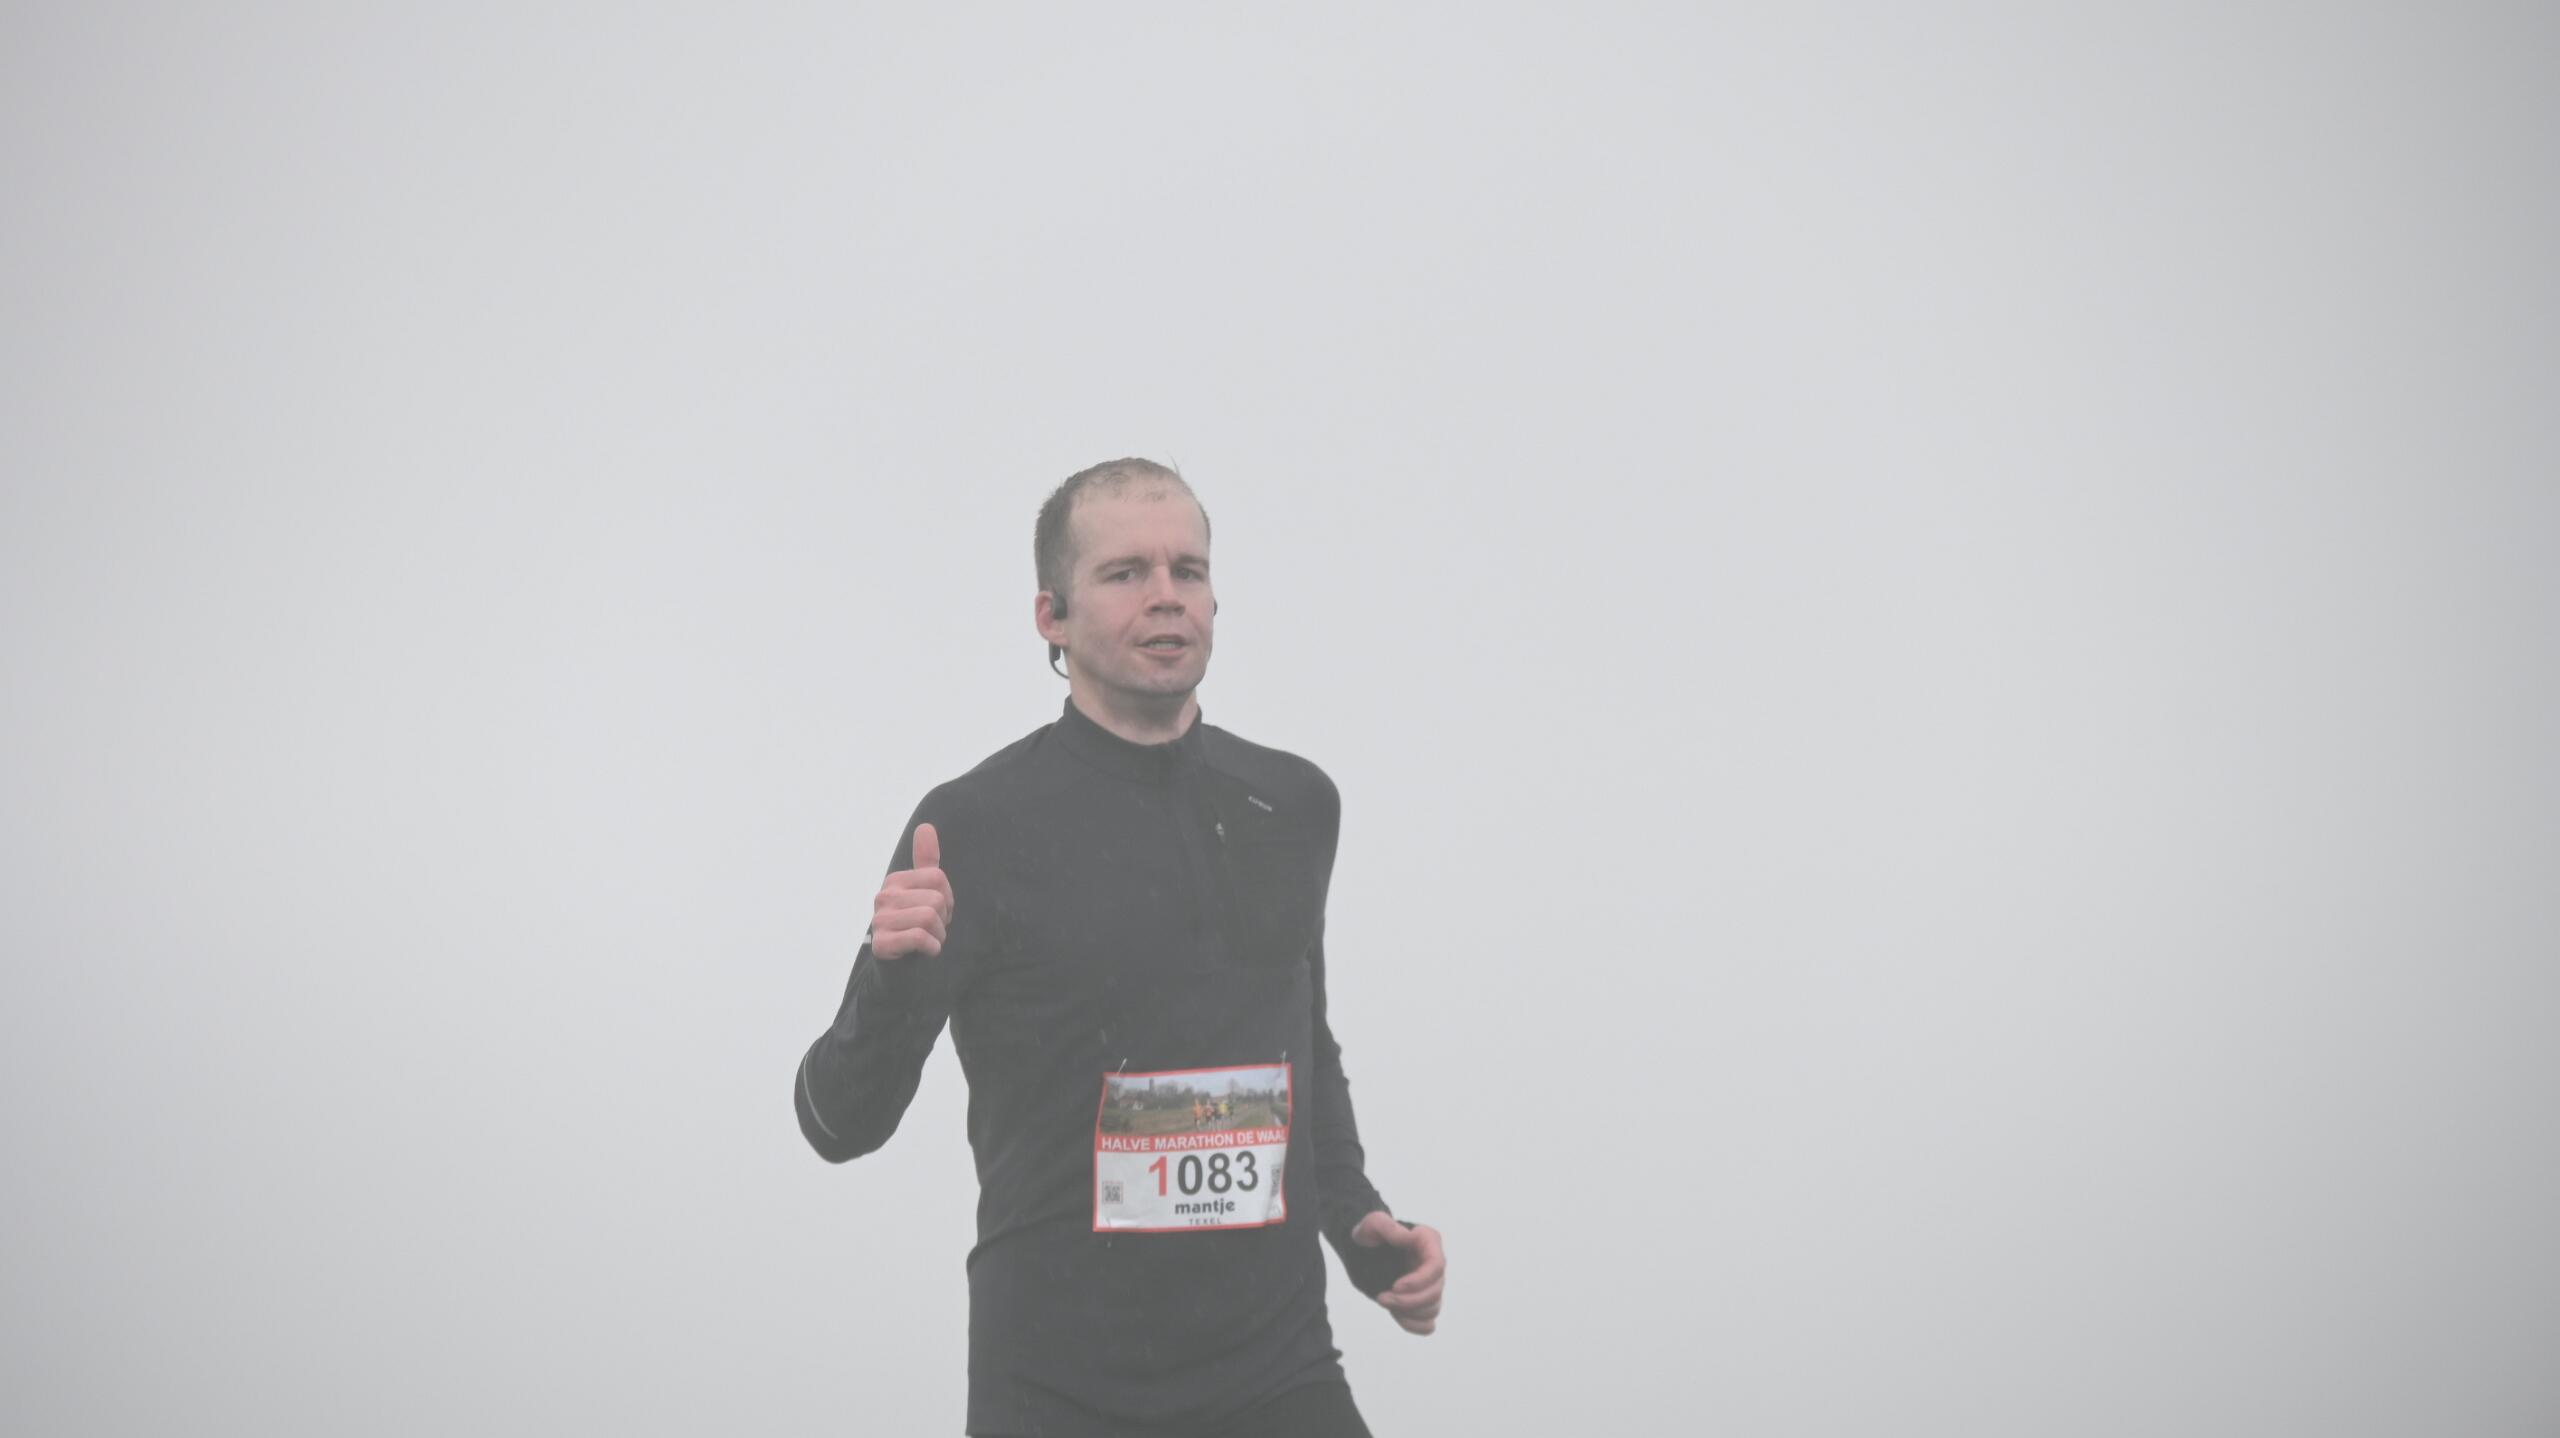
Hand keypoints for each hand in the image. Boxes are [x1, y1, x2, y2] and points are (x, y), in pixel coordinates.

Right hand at [869, 822, 952, 958]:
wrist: (899, 969)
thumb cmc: (914, 927)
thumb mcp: (922, 892)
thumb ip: (925, 861)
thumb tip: (926, 826)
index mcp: (895, 881)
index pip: (938, 877)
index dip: (947, 898)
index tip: (938, 912)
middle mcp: (883, 897)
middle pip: (936, 899)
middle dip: (943, 920)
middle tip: (932, 930)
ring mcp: (879, 920)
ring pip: (929, 918)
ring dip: (938, 936)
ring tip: (928, 940)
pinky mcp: (881, 944)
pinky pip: (920, 938)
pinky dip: (931, 948)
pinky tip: (925, 952)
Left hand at [1352, 1210, 1444, 1334]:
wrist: (1362, 1249)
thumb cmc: (1369, 1233)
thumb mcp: (1373, 1223)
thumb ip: (1389, 1227)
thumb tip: (1409, 1238)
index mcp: (1428, 1242)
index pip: (1436, 1267)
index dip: (1419, 1281)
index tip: (1395, 1286)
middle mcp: (1433, 1264)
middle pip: (1435, 1292)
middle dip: (1409, 1300)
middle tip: (1381, 1297)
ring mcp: (1429, 1285)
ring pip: (1433, 1309)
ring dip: (1408, 1312)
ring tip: (1384, 1301)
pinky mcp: (1420, 1301)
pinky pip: (1428, 1323)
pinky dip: (1414, 1325)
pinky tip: (1396, 1315)